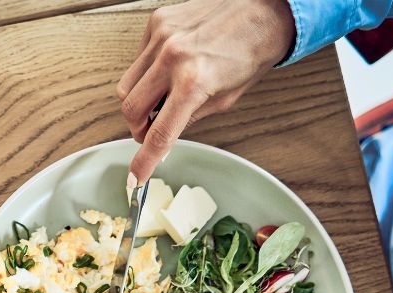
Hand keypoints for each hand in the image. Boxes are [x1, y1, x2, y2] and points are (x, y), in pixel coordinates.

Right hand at [116, 0, 296, 181]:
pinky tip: (166, 69)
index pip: (159, 134)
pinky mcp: (157, 23)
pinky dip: (147, 72)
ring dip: (138, 101)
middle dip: (138, 127)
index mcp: (195, 82)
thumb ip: (191, 117)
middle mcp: (173, 57)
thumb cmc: (253, 49)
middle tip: (150, 130)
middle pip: (131, 109)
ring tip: (159, 98)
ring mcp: (161, 37)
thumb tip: (165, 133)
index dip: (144, 161)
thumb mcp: (227, 98)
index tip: (136, 176)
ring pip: (126, 86)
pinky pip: (137, 60)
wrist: (265, 8)